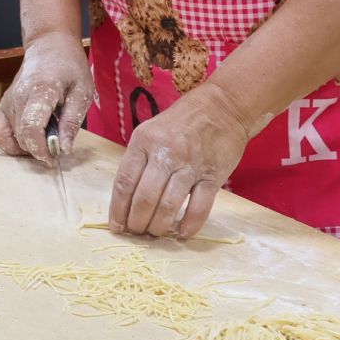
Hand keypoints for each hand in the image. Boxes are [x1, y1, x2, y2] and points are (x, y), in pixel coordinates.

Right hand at [0, 31, 93, 164]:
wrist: (49, 46)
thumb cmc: (69, 66)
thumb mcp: (82, 91)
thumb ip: (72, 121)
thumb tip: (64, 149)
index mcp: (40, 90)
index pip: (31, 128)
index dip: (42, 149)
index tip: (56, 156)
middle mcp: (18, 96)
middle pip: (21, 137)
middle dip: (40, 150)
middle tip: (58, 145)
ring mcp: (7, 101)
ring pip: (11, 138)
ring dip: (29, 147)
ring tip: (46, 138)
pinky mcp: (3, 106)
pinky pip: (0, 134)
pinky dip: (12, 143)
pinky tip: (30, 138)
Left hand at [109, 81, 254, 239]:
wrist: (223, 106)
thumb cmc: (181, 122)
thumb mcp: (151, 131)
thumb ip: (139, 160)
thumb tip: (126, 198)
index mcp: (144, 141)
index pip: (124, 181)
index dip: (118, 209)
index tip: (116, 226)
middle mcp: (165, 153)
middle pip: (144, 198)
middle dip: (136, 222)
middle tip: (136, 232)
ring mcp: (190, 165)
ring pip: (168, 206)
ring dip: (158, 227)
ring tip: (155, 233)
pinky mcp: (213, 175)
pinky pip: (199, 208)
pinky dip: (189, 225)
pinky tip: (182, 232)